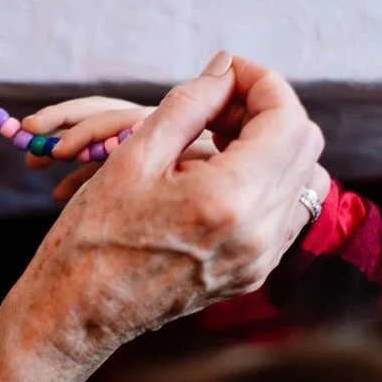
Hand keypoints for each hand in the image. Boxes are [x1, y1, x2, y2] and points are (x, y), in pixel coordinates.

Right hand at [0, 52, 330, 381]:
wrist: (77, 312)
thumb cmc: (92, 237)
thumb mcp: (132, 158)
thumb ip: (188, 104)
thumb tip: (225, 68)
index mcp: (229, 198)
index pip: (286, 119)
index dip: (261, 82)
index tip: (226, 72)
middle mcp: (259, 233)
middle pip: (304, 145)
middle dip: (268, 110)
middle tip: (218, 102)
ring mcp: (260, 260)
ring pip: (303, 179)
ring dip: (271, 145)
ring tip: (217, 137)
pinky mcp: (252, 275)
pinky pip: (284, 214)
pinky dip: (264, 181)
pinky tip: (217, 175)